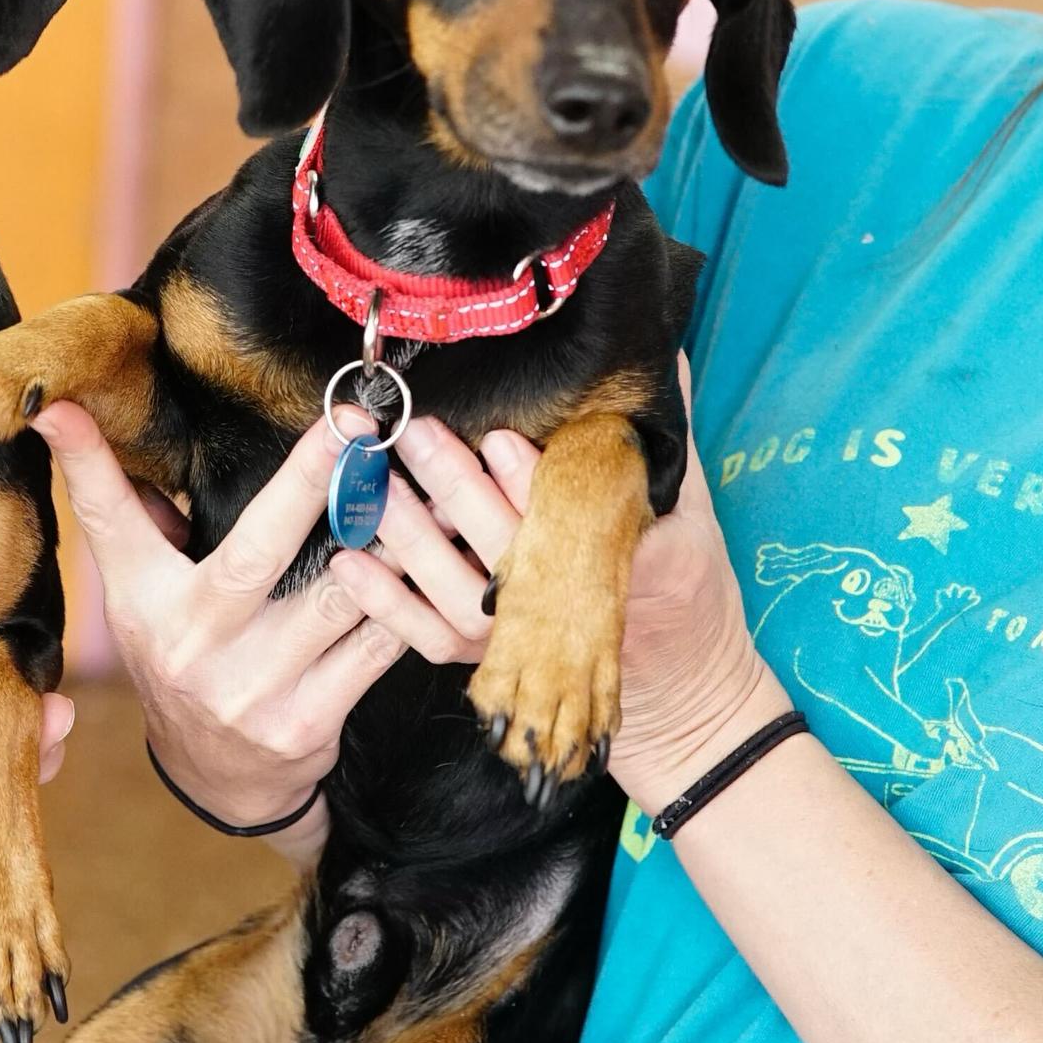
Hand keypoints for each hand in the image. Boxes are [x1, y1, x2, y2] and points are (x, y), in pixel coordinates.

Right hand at [33, 403, 407, 849]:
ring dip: (390, 537)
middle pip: (256, 549)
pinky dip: (408, 599)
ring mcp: (251, 689)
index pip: (109, 521)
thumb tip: (73, 419)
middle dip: (310, 481)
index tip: (64, 408)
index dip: (87, 464)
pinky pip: (375, 647)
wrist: (218, 779)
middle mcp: (192, 645)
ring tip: (427, 485)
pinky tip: (438, 560)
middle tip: (357, 425)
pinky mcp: (307, 723)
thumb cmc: (183, 656)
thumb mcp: (141, 592)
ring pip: (338, 595)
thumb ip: (130, 514)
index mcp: (144, 601)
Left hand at [330, 368, 782, 817]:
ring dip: (412, 537)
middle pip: (504, 546)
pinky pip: (428, 637)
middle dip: (457, 486)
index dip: (530, 479)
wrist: (682, 688)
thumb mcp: (692, 510)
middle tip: (418, 432)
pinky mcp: (490, 663)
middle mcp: (571, 611)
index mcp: (631, 563)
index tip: (500, 435)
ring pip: (457, 592)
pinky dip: (386, 602)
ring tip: (378, 482)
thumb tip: (664, 355)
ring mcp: (524, 643)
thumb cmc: (687, 586)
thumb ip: (667, 438)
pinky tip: (350, 559)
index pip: (574, 516)